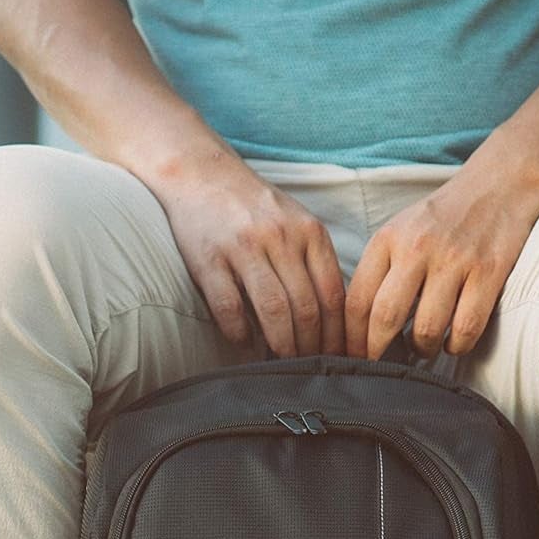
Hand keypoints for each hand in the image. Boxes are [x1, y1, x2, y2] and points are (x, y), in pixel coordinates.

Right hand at [148, 146, 345, 356]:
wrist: (199, 172)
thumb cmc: (254, 208)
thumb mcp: (296, 223)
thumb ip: (315, 262)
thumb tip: (337, 319)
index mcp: (308, 231)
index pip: (333, 294)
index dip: (338, 333)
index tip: (339, 357)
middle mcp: (279, 237)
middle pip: (307, 307)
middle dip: (312, 346)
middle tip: (311, 367)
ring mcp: (243, 247)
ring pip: (273, 310)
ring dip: (282, 345)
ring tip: (284, 363)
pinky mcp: (208, 258)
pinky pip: (229, 307)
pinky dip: (240, 334)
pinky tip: (245, 346)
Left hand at [345, 158, 538, 361]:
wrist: (499, 184)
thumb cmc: (444, 218)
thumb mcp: (401, 231)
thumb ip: (381, 271)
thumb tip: (362, 327)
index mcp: (388, 239)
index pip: (357, 300)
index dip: (351, 338)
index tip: (353, 358)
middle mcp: (417, 248)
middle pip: (385, 318)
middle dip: (379, 353)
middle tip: (382, 368)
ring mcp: (454, 260)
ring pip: (427, 329)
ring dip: (423, 350)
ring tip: (425, 348)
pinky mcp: (488, 272)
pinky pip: (466, 328)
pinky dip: (457, 346)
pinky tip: (455, 342)